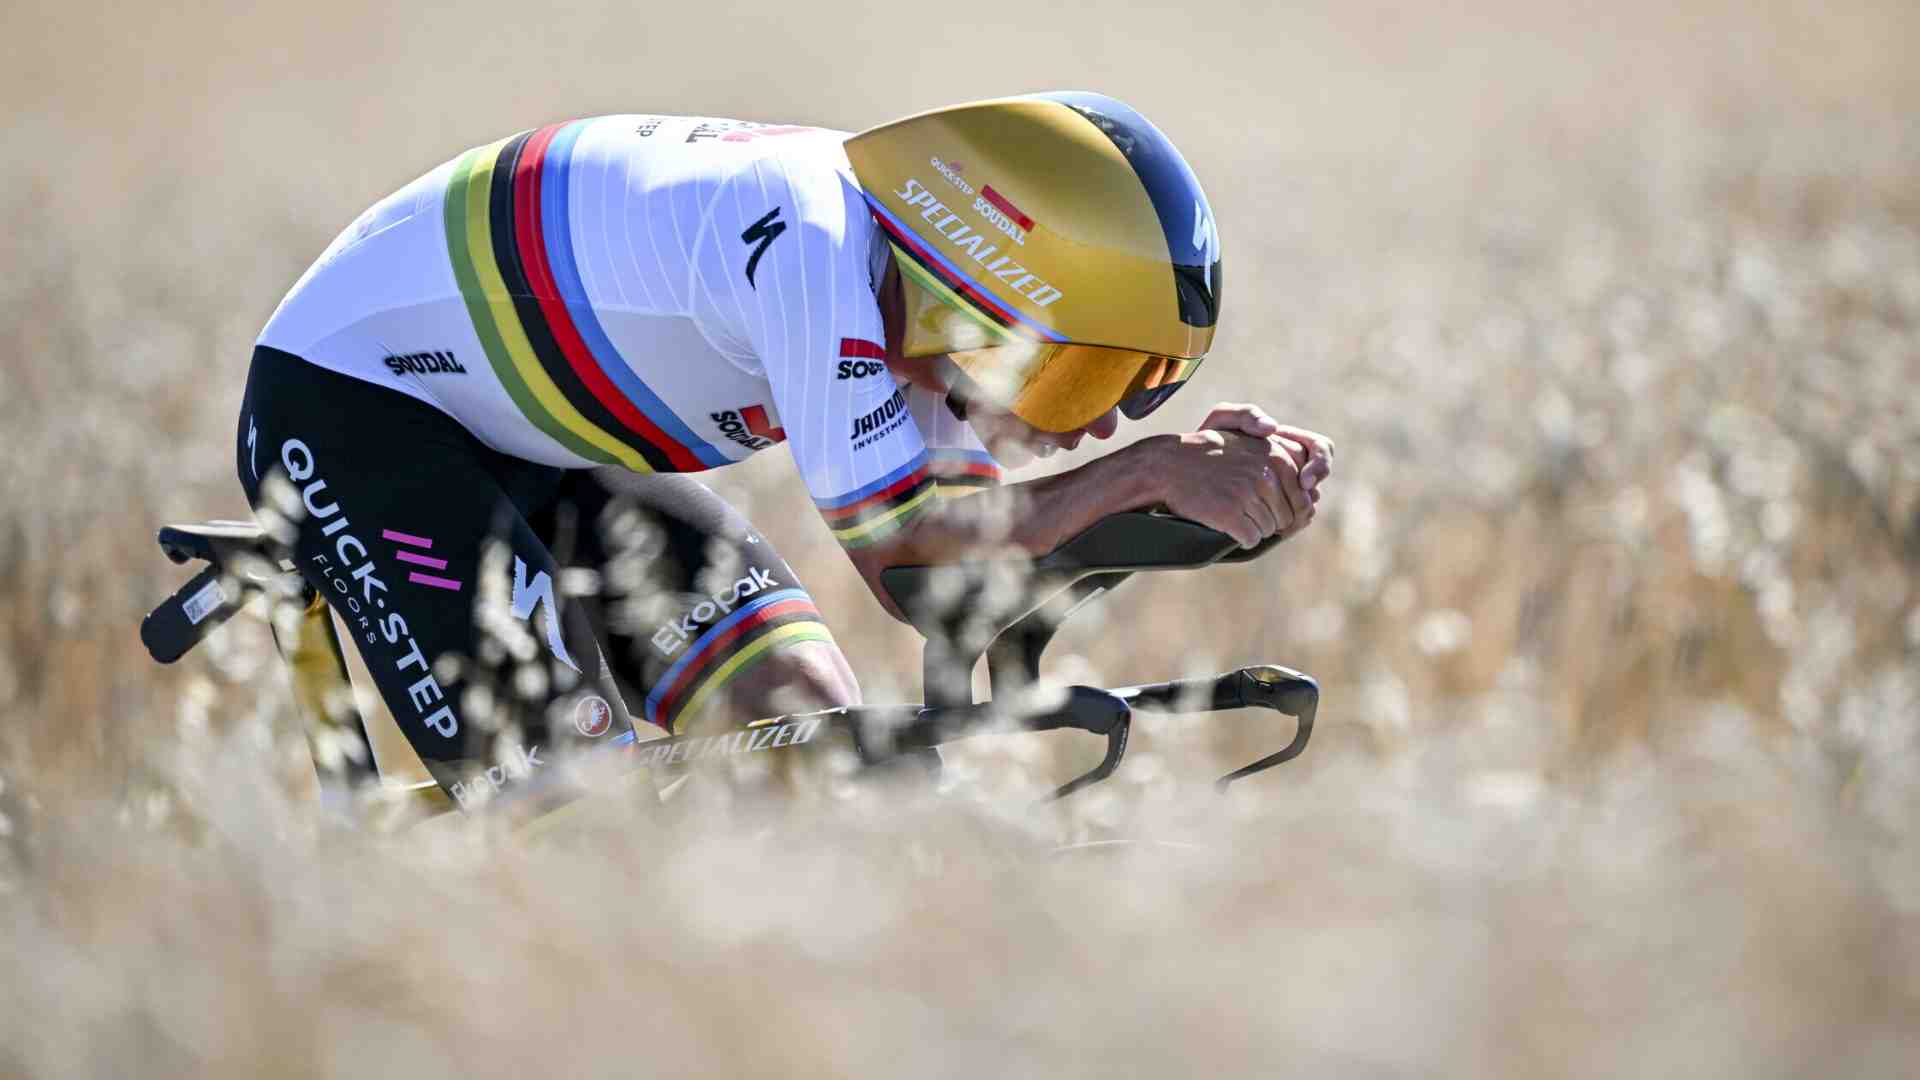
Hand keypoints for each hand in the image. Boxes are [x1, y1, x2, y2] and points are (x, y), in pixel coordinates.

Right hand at [1140, 405, 1333, 547]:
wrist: (1168, 465)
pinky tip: (1225, 522)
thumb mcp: (1251, 441)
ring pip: (1269, 530)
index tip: (1264, 503)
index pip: (1303, 499)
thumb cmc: (1209, 454)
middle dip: (1269, 518)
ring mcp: (1248, 494)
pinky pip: (1250, 539)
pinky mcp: (1230, 513)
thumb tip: (1313, 494)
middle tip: (1244, 507)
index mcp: (1278, 456)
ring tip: (1232, 511)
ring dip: (1252, 527)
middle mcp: (1267, 473)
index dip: (1285, 508)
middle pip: (1287, 518)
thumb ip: (1286, 458)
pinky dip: (1239, 537)